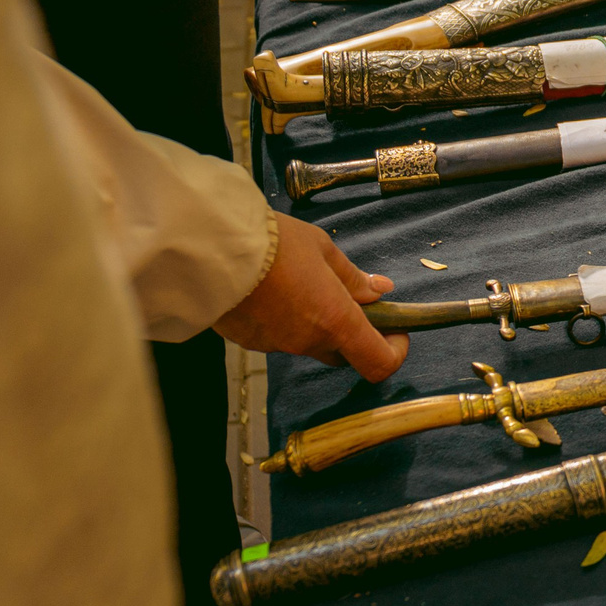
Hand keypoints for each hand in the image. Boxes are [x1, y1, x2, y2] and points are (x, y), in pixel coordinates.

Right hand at [213, 213, 405, 381]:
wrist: (210, 245)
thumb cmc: (272, 242)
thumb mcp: (322, 249)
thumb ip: (352, 277)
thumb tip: (381, 290)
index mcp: (335, 320)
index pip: (378, 363)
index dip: (393, 352)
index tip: (395, 330)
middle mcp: (308, 341)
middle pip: (342, 352)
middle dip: (349, 332)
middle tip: (343, 296)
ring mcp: (277, 345)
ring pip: (307, 342)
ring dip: (311, 321)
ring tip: (296, 281)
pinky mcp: (249, 342)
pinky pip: (277, 336)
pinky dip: (281, 320)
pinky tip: (268, 290)